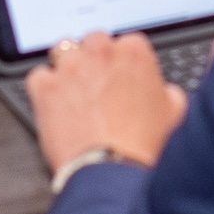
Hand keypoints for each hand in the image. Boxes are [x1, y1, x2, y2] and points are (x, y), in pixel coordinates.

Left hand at [28, 31, 190, 174]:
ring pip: (63, 52)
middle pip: (92, 41)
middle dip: (94, 60)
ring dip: (68, 68)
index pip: (125, 42)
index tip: (121, 77)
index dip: (122, 63)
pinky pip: (38, 76)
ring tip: (74, 93)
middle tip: (97, 85)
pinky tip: (55, 105)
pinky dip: (44, 88)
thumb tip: (162, 92)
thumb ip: (164, 90)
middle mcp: (100, 52)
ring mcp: (70, 68)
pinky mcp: (45, 87)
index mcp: (134, 52)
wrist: (113, 172)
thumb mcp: (174, 112)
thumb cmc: (144, 145)